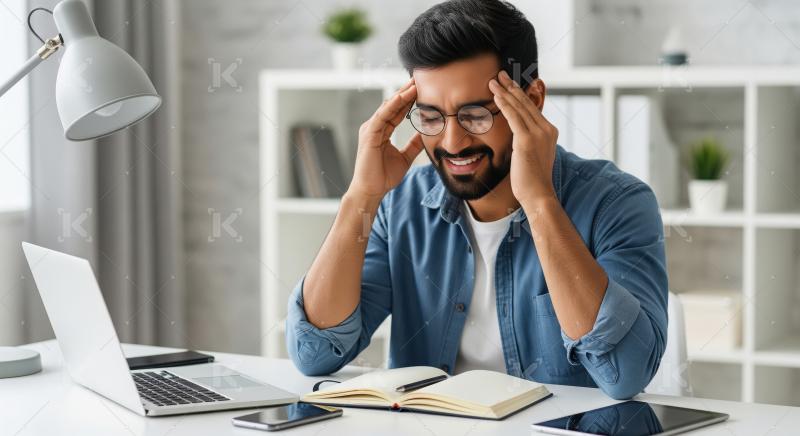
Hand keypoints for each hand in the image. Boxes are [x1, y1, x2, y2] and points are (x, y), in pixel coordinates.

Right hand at [347, 78, 424, 199]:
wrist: (371, 191)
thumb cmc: (383, 176)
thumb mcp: (405, 157)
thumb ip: (414, 145)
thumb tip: (426, 135)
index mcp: (382, 131)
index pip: (398, 111)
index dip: (410, 100)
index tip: (423, 89)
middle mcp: (375, 127)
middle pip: (393, 105)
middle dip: (407, 92)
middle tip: (420, 79)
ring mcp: (370, 129)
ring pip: (388, 107)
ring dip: (401, 95)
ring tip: (414, 84)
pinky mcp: (369, 134)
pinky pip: (382, 116)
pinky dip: (392, 105)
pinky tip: (402, 96)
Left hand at [489, 70, 557, 205]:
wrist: (538, 194)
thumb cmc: (532, 180)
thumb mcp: (532, 155)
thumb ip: (527, 142)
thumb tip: (517, 137)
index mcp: (549, 131)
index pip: (531, 108)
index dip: (519, 95)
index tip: (508, 85)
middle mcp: (546, 129)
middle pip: (526, 103)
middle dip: (511, 87)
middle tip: (500, 75)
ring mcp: (538, 134)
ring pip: (519, 107)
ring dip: (504, 92)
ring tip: (493, 81)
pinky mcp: (526, 140)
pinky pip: (513, 117)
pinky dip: (504, 104)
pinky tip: (495, 96)